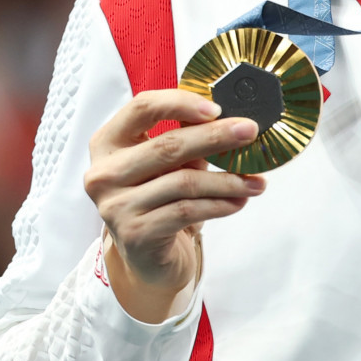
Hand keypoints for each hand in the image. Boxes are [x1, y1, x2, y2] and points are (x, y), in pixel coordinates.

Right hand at [84, 90, 265, 322]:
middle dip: (216, 137)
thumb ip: (186, 138)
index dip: (181, 103)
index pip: (142, 107)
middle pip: (167, 145)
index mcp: (108, 142)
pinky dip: (219, 204)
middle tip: (250, 132)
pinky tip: (238, 202)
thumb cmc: (159, 200)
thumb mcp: (168, 164)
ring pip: (183, 182)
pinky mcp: (135, 233)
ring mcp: (116, 205)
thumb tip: (233, 120)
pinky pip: (186, 211)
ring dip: (227, 180)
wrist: (147, 258)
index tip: (217, 108)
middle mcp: (104, 172)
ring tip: (255, 181)